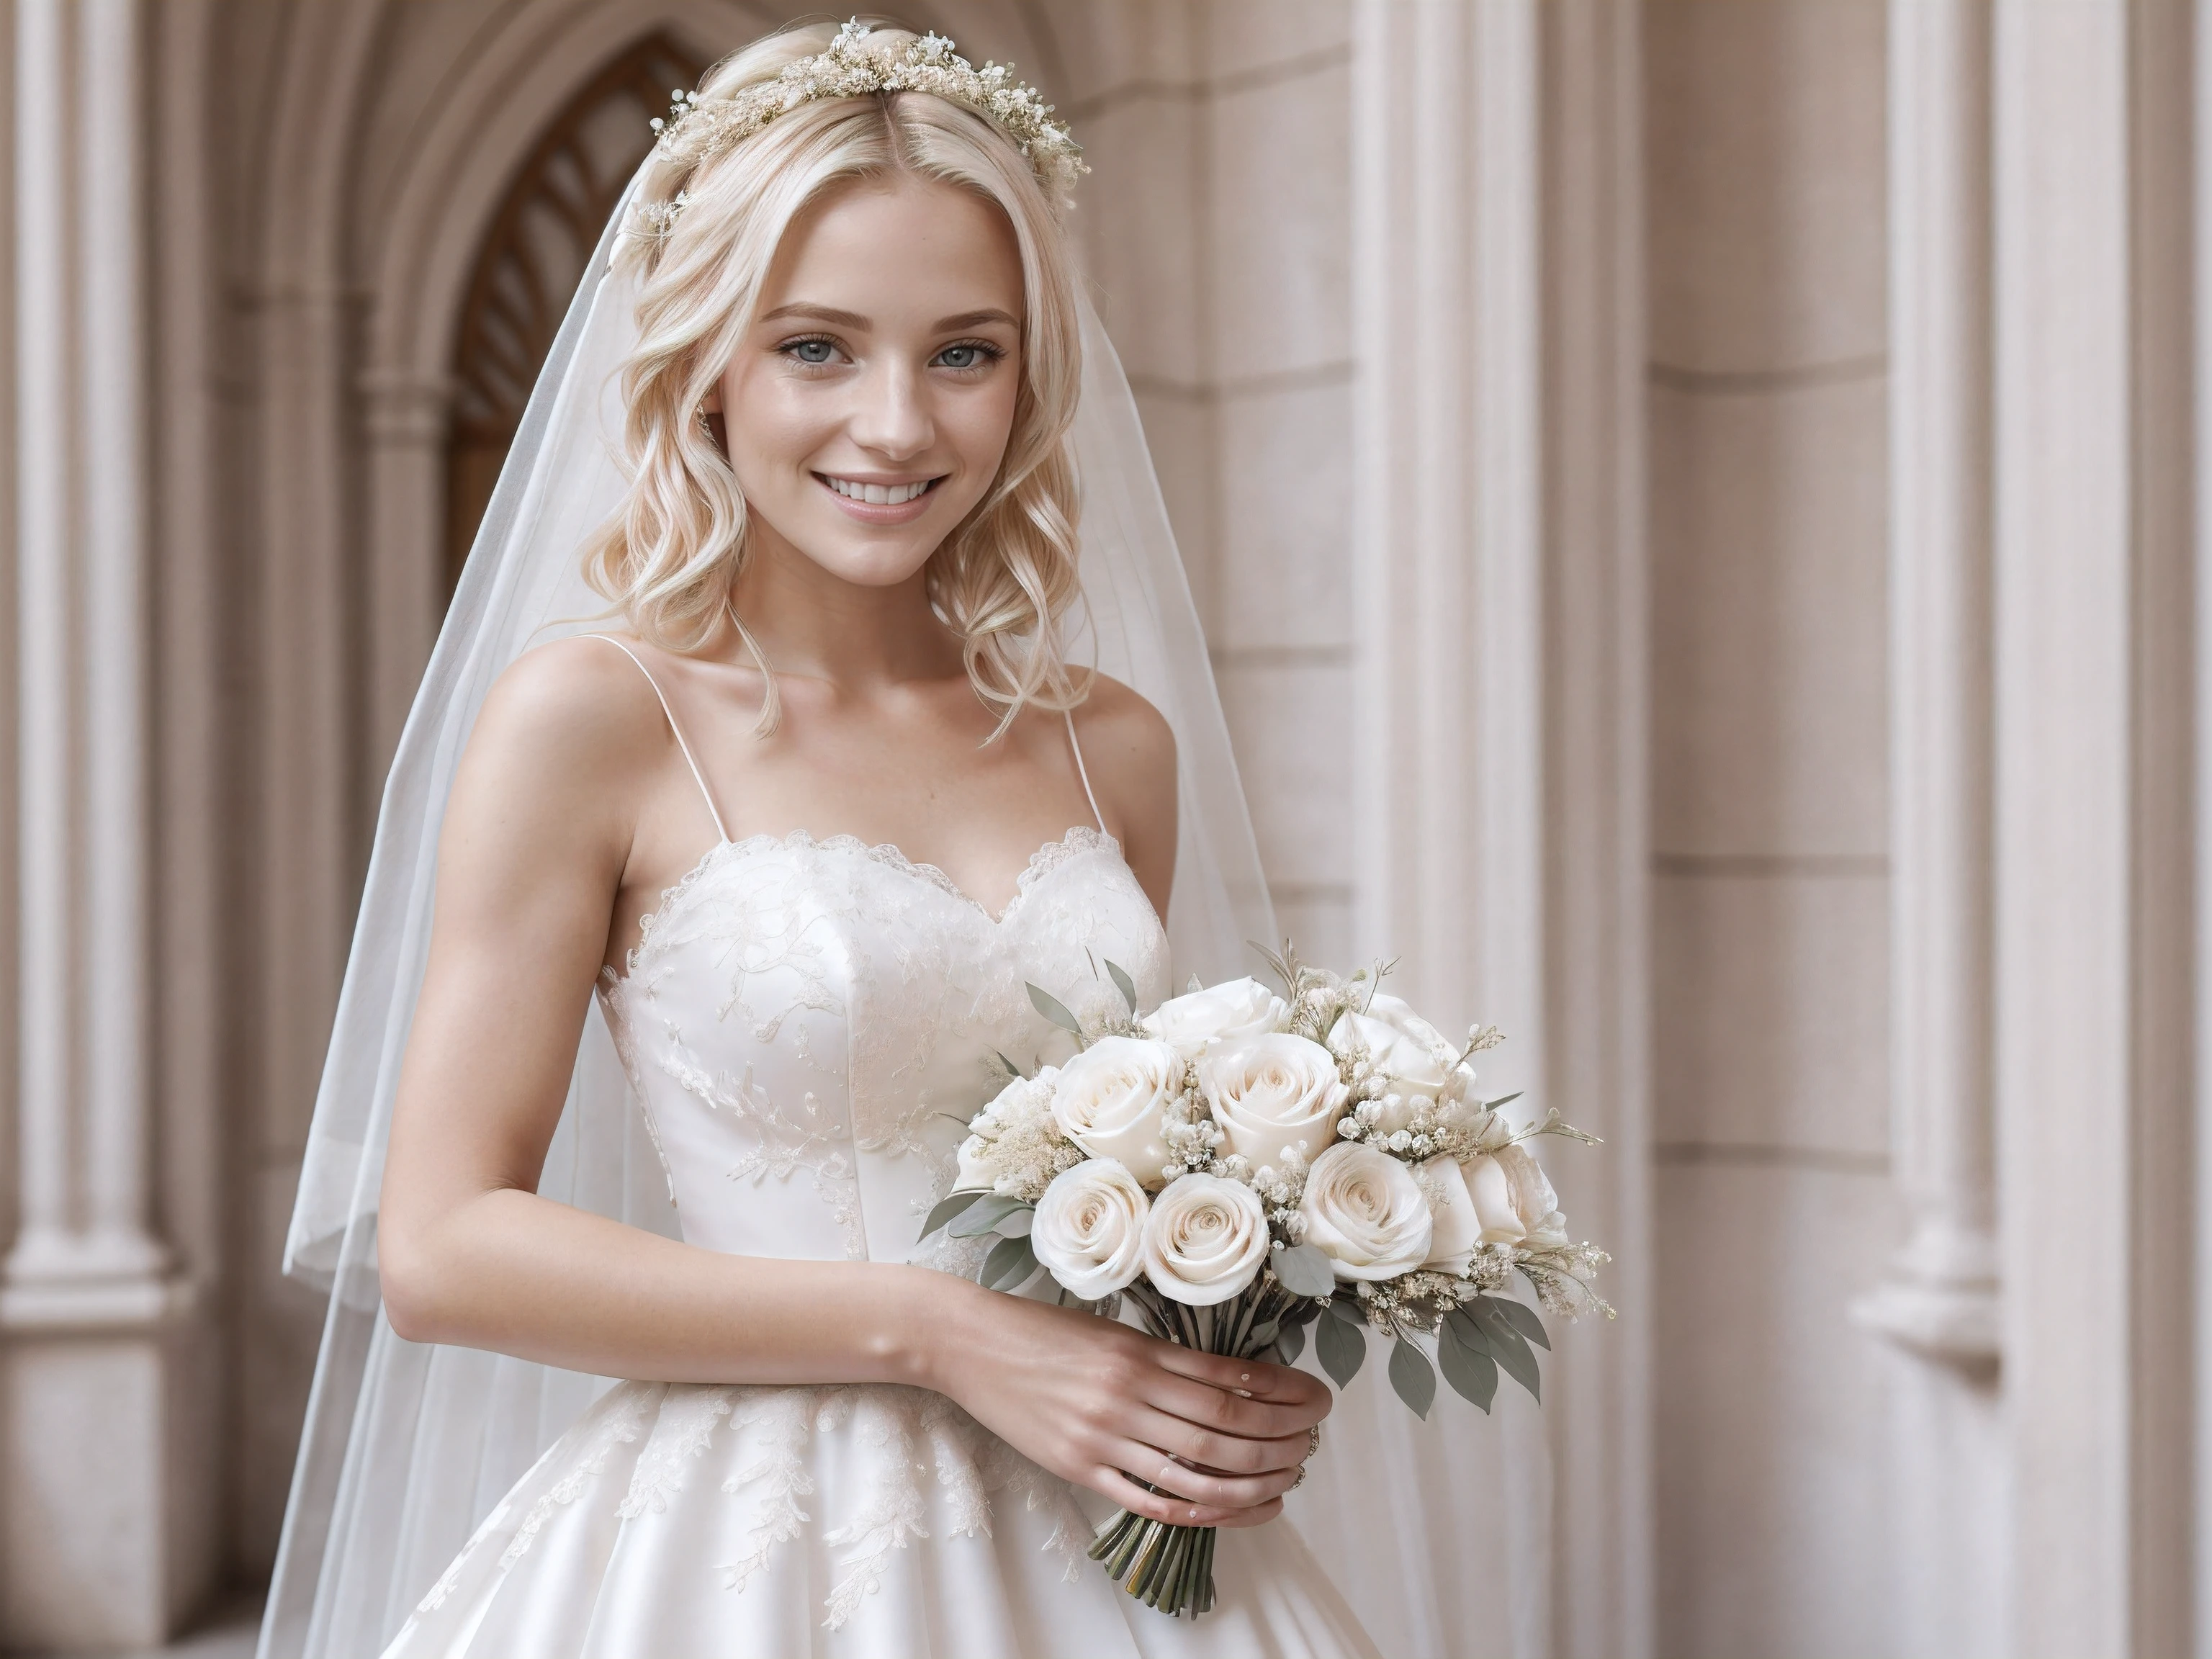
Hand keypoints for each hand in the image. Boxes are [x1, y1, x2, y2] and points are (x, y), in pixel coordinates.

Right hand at [923, 1280, 1329, 1528]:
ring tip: (1285, 1483)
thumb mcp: (1112, 1330)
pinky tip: (1227, 1510)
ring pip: (1195, 1470)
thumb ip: (1165, 1357)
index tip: (1318, 1400)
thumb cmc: (1044, 1330)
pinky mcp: (1077, 1466)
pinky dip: (1194, 1509)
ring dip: (1250, 1482)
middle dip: (1280, 1442)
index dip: (1284, 1395)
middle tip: (1310, 1446)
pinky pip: (1147, 1498)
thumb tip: (1233, 1382)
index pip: (1233, 1379)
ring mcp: (1102, 1434)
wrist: (969, 1343)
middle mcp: (1128, 1392)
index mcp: (1141, 1350)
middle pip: (1224, 1428)